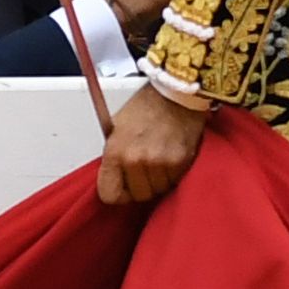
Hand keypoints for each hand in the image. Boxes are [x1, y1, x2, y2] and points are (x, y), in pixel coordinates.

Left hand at [97, 84, 207, 205]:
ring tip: (160, 157)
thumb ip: (114, 156)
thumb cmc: (148, 105)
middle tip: (146, 167)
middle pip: (138, 195)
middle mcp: (135, 159)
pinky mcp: (179, 162)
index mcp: (115, 151)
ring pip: (158, 190)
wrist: (176, 93)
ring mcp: (159, 162)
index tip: (124, 187)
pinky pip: (174, 181)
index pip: (109, 194)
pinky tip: (171, 155)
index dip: (118, 193)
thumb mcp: (118, 127)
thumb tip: (114, 178)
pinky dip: (174, 173)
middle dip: (142, 185)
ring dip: (160, 179)